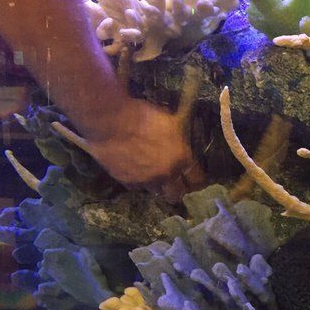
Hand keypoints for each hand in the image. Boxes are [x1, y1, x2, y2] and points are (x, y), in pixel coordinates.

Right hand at [53, 97, 204, 201]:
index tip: (195, 180)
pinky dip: (138, 181)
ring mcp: (147, 181)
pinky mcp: (128, 182)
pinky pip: (137, 186)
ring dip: (157, 185)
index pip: (198, 180)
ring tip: (152, 175)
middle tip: (174, 183)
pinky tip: (134, 170)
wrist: (111, 121)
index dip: (198, 181)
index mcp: (182, 158)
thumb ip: (179, 139)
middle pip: (177, 195)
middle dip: (177, 190)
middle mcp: (167, 174)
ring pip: (157, 192)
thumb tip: (182, 143)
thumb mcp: (170, 122)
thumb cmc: (142, 114)